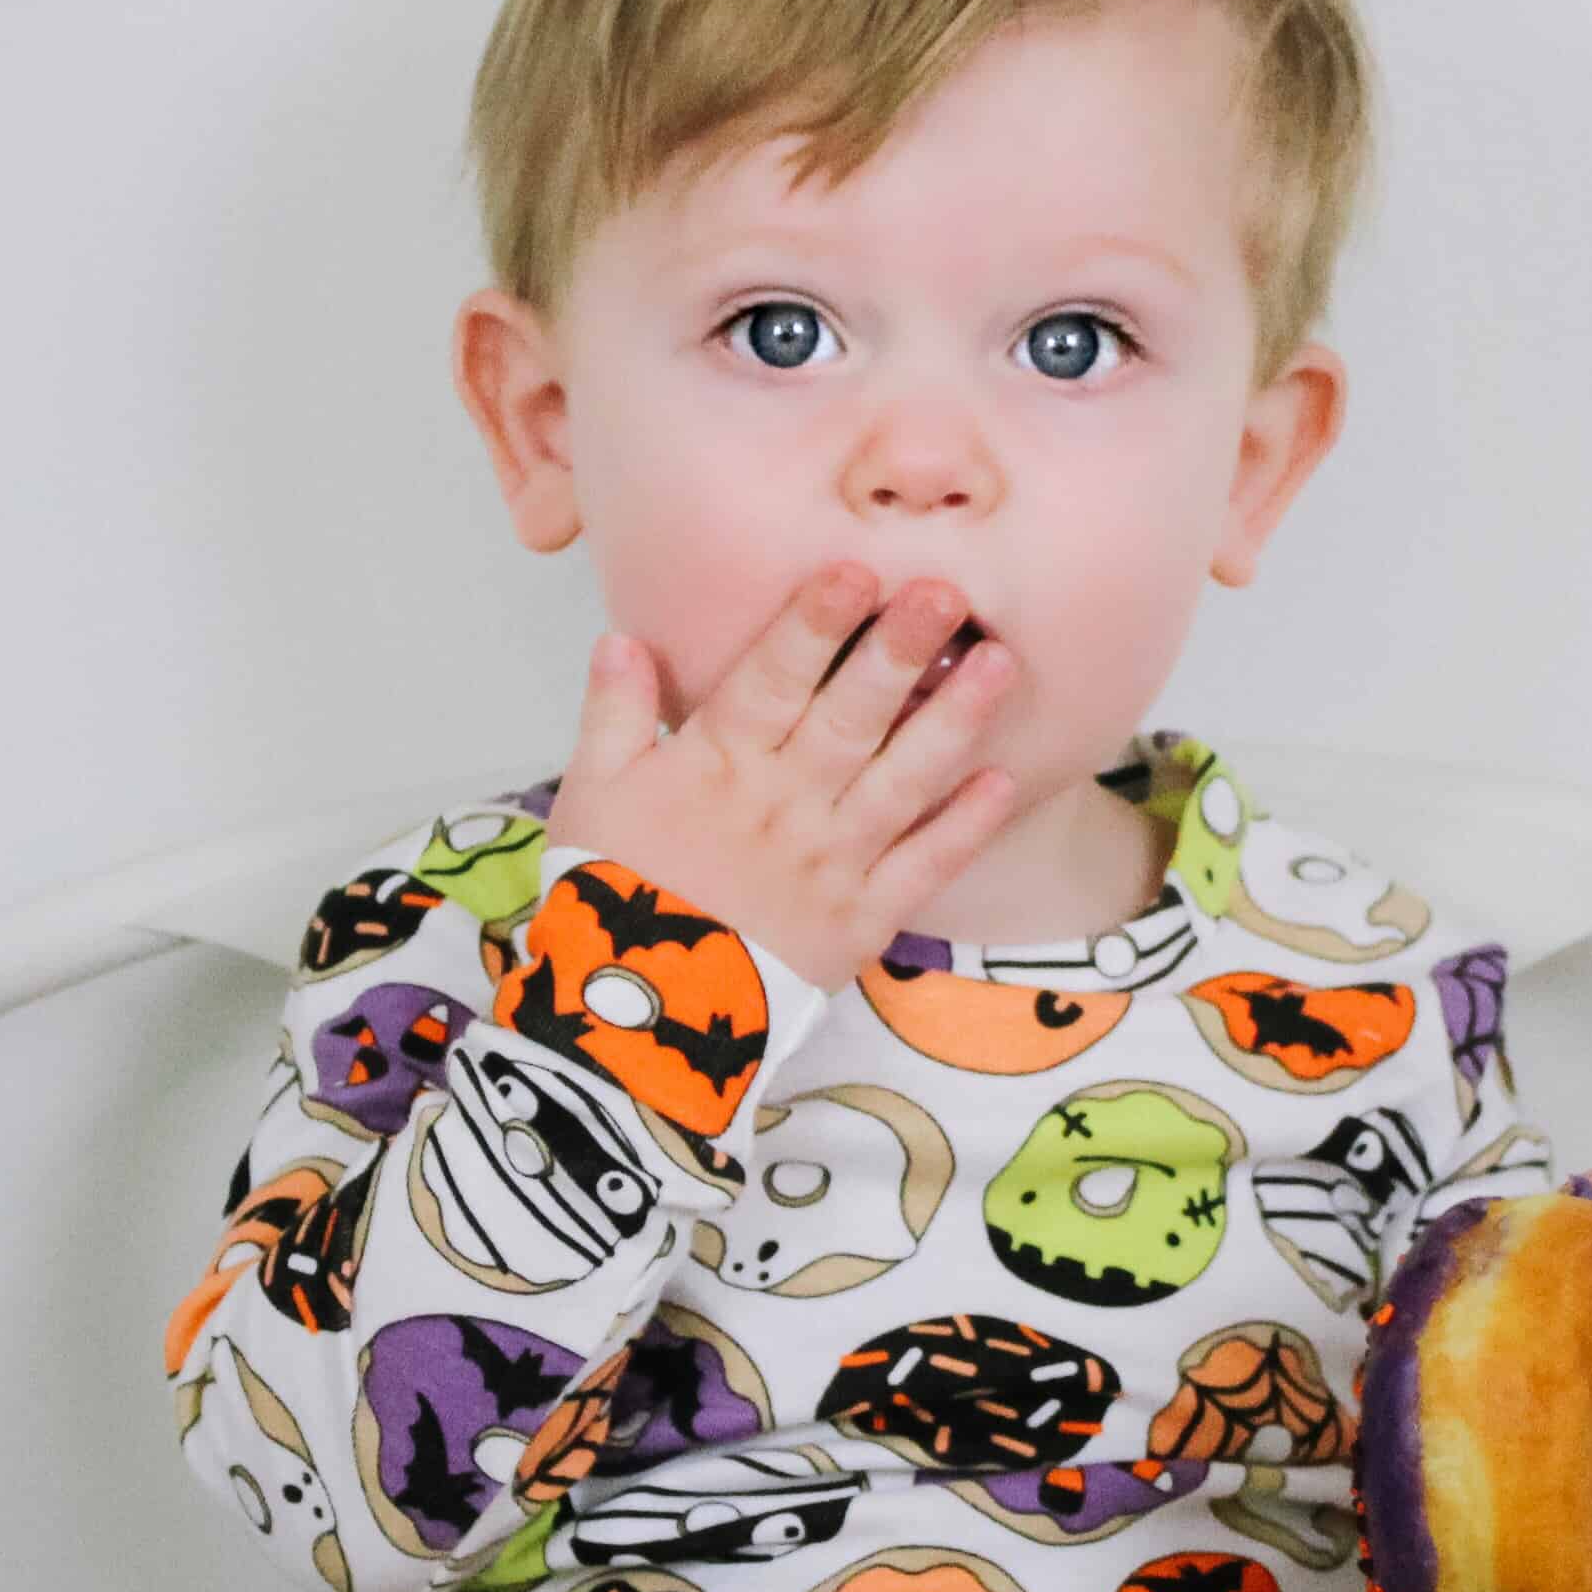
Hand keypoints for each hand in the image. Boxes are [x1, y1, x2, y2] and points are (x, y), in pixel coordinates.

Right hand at [545, 561, 1020, 992]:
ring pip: (901, 779)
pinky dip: (963, 827)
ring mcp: (830, 862)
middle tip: (949, 591)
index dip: (814, 622)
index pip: (772, 678)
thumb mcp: (590, 797)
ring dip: (952, 720)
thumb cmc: (608, 899)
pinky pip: (922, 866)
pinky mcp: (861, 919)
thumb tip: (623, 638)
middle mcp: (784, 803)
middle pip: (849, 715)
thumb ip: (614, 714)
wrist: (637, 1023)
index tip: (856, 568)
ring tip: (997, 665)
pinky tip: (1002, 780)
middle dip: (899, 649)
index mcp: (716, 766)